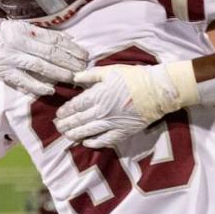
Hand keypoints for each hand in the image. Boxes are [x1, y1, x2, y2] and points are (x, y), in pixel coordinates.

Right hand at [0, 15, 87, 95]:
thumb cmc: (3, 31)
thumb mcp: (23, 27)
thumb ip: (44, 34)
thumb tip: (69, 37)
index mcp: (26, 30)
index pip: (54, 40)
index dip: (71, 48)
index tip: (84, 55)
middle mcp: (20, 42)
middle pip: (50, 53)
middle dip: (69, 61)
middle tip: (83, 68)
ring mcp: (11, 57)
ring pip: (39, 66)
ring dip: (58, 72)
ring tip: (72, 77)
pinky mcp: (3, 71)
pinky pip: (22, 80)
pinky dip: (37, 86)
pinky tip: (50, 90)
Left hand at [54, 62, 197, 147]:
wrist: (156, 91)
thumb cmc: (133, 78)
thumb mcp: (110, 70)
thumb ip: (90, 75)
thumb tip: (75, 78)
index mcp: (98, 95)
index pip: (76, 105)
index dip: (66, 110)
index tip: (59, 114)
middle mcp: (102, 111)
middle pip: (79, 120)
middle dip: (67, 124)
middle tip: (58, 127)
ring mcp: (112, 123)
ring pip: (89, 131)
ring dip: (76, 134)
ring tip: (67, 136)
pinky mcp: (122, 131)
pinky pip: (105, 140)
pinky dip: (94, 142)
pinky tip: (86, 143)